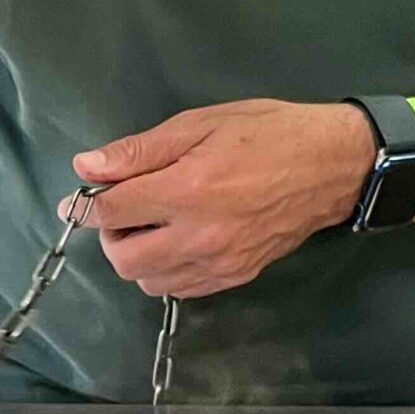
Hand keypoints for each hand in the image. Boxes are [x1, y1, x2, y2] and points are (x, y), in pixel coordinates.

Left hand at [68, 100, 372, 297]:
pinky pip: (181, 290)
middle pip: (123, 259)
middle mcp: (199, 235)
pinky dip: (167, 271)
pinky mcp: (236, 276)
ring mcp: (219, 262)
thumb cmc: (267, 132)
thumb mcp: (199, 123)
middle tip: (126, 210)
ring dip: (138, 256)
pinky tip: (178, 241)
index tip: (82, 199)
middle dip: (111, 235)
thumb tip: (87, 167)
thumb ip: (139, 151)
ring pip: (149, 281)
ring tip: (154, 225)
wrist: (332, 165)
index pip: (109, 213)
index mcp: (186, 189)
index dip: (85, 206)